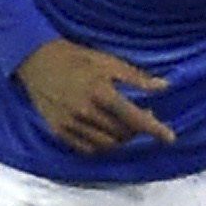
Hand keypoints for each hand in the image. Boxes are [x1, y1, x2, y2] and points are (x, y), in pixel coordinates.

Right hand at [16, 39, 173, 155]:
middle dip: (138, 130)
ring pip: (106, 144)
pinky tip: (107, 134)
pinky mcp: (58, 130)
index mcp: (101, 92)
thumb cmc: (76, 57)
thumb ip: (136, 77)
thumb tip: (163, 87)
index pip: (135, 118)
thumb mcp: (107, 61)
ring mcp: (70, 123)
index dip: (155, 129)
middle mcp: (86, 111)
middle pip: (123, 134)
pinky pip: (87, 149)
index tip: (169, 138)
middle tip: (144, 118)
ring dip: (122, 140)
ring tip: (126, 127)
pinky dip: (102, 146)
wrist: (36, 59)